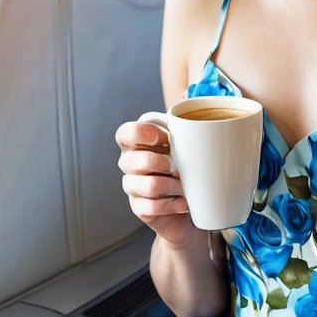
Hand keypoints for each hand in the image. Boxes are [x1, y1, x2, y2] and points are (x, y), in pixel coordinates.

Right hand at [115, 119, 194, 248]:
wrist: (191, 202)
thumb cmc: (185, 167)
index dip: (141, 133)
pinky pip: (151, 207)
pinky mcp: (139, 208)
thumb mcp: (186, 144)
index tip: (165, 137)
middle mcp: (130, 164)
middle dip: (158, 162)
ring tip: (184, 187)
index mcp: (137, 144)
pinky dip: (172, 205)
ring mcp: (133, 187)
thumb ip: (183, 127)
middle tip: (176, 166)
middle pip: (131, 161)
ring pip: (146, 185)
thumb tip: (191, 109)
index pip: (125, 134)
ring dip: (171, 186)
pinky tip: (182, 203)